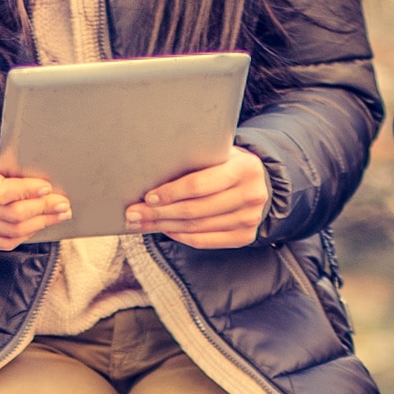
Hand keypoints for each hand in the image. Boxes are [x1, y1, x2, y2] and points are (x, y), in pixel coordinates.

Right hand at [0, 146, 69, 249]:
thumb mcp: (5, 155)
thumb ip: (22, 165)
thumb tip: (53, 181)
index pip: (0, 191)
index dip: (27, 192)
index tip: (48, 188)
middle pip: (10, 214)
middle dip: (42, 210)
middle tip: (63, 205)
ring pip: (11, 231)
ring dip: (40, 224)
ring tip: (58, 215)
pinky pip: (4, 243)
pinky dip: (27, 234)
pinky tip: (40, 224)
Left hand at [128, 145, 269, 247]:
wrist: (259, 181)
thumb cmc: (229, 164)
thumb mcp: (220, 153)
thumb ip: (197, 159)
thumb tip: (152, 171)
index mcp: (244, 168)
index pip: (199, 185)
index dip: (170, 193)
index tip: (148, 197)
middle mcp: (251, 195)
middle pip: (194, 210)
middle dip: (158, 213)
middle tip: (134, 214)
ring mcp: (249, 219)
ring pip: (196, 227)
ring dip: (164, 227)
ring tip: (142, 224)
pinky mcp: (244, 236)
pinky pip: (204, 241)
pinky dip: (181, 236)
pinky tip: (165, 230)